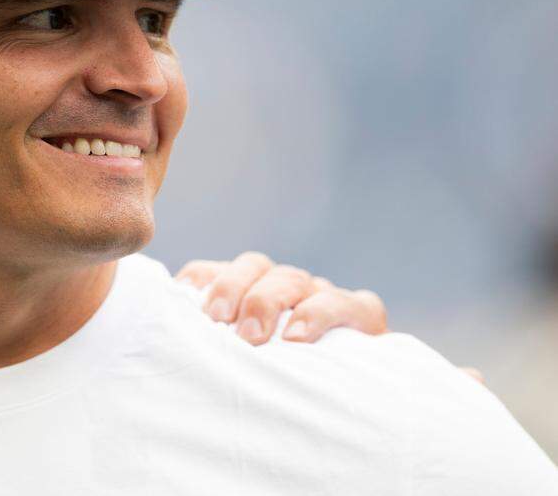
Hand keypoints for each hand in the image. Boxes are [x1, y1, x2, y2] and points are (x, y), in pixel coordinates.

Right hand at [173, 251, 486, 385]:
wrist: (285, 387)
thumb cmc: (333, 396)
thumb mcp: (371, 393)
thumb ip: (413, 383)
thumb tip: (477, 379)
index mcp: (352, 319)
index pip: (348, 301)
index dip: (324, 312)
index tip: (296, 340)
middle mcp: (311, 294)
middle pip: (294, 277)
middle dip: (270, 300)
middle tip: (250, 336)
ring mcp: (267, 286)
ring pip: (254, 265)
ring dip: (232, 288)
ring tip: (212, 321)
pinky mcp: (225, 287)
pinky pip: (210, 269)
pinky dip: (199, 278)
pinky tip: (184, 298)